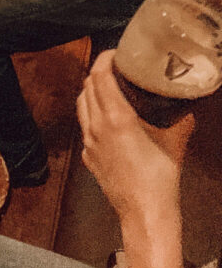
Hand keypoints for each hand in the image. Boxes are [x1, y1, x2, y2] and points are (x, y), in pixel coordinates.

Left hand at [77, 51, 193, 220]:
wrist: (144, 214)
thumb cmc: (160, 179)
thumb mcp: (175, 142)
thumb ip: (179, 118)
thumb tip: (185, 102)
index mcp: (115, 117)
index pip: (99, 76)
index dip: (104, 59)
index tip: (116, 53)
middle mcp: (96, 126)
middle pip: (87, 86)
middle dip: (98, 72)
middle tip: (116, 67)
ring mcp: (88, 141)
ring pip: (81, 104)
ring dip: (91, 90)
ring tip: (108, 86)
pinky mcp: (87, 155)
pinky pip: (84, 125)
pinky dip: (91, 112)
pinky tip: (106, 117)